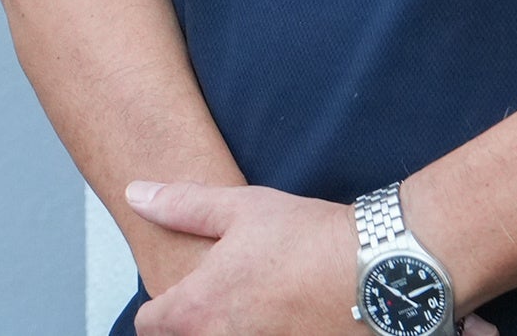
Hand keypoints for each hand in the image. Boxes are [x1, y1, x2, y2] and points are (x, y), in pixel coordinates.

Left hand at [125, 181, 501, 335]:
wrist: (380, 270)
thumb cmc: (309, 237)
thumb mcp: (240, 208)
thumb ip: (180, 206)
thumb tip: (136, 195)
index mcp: (200, 309)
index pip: (149, 327)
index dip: (158, 311)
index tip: (174, 298)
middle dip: (193, 327)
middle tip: (220, 304)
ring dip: (229, 332)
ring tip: (256, 310)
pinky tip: (284, 323)